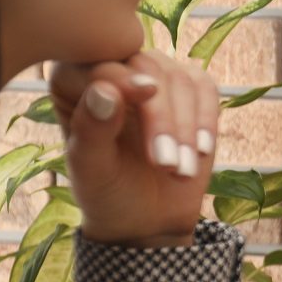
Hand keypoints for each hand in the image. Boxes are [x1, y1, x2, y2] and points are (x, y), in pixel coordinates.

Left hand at [48, 51, 218, 248]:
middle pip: (147, 68)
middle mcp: (115, 69)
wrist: (146, 215)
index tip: (146, 91)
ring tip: (179, 171)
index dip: (124, 78)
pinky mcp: (190, 91)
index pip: (102, 65)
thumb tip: (106, 91)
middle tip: (166, 165)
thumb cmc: (107, 191)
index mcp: (73, 82)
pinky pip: (206, 88)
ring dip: (187, 128)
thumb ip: (92, 130)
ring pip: (180, 79)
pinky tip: (201, 151)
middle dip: (162, 117)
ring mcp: (156, 77)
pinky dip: (207, 120)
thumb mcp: (91, 169)